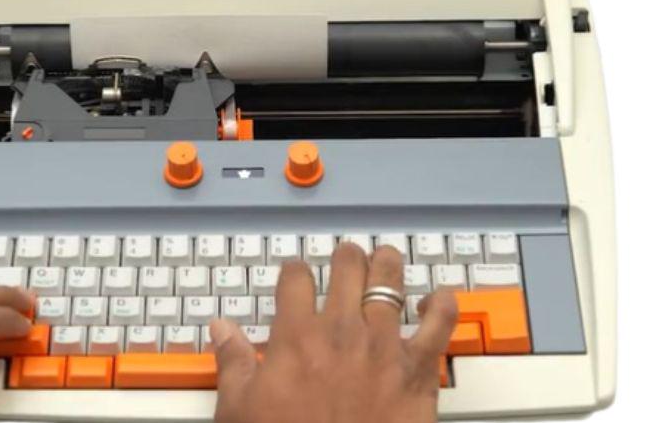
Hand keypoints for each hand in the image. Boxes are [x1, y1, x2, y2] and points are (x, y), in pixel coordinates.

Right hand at [210, 244, 458, 422]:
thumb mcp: (241, 410)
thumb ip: (234, 363)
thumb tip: (221, 329)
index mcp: (297, 337)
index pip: (295, 278)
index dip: (296, 271)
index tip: (297, 275)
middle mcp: (342, 332)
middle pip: (347, 267)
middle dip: (346, 258)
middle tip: (347, 257)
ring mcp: (383, 347)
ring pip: (391, 282)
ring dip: (388, 266)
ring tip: (386, 258)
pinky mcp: (417, 369)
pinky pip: (439, 323)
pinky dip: (442, 305)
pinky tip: (439, 297)